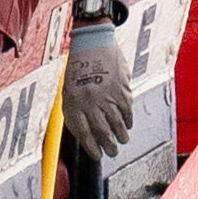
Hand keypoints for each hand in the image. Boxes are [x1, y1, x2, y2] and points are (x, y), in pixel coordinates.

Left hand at [63, 23, 139, 161]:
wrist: (92, 43)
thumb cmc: (78, 68)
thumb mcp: (69, 90)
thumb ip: (78, 110)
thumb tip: (88, 133)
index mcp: (74, 103)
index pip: (84, 133)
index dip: (92, 147)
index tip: (97, 156)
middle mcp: (90, 101)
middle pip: (101, 131)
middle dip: (108, 145)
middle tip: (113, 153)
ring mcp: (106, 95)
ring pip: (116, 123)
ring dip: (120, 135)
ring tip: (122, 141)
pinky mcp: (121, 88)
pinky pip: (126, 109)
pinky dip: (128, 119)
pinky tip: (128, 125)